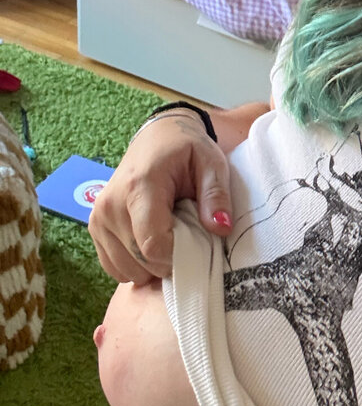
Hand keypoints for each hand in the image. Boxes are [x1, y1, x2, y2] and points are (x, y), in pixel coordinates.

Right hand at [89, 109, 232, 284]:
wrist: (157, 137)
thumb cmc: (187, 150)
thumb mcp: (212, 163)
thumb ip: (216, 195)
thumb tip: (221, 228)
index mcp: (139, 187)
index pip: (153, 244)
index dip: (179, 256)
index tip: (198, 245)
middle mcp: (111, 205)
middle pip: (140, 260)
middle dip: (169, 261)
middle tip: (187, 239)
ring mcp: (98, 218)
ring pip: (127, 268)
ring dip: (152, 265)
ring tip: (169, 236)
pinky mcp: (95, 227)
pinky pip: (114, 266)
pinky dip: (136, 264)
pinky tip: (152, 242)